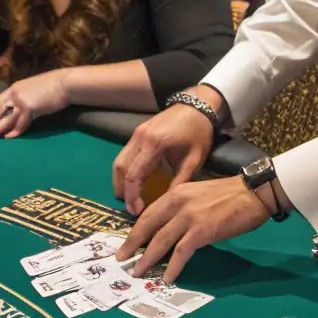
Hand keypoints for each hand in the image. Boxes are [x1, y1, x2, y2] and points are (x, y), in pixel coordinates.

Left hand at [0, 71, 70, 138]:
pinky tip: (8, 138)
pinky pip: (20, 122)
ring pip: (5, 118)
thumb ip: (23, 97)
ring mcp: (22, 101)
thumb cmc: (53, 86)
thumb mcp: (33, 89)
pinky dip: (14, 131)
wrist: (65, 83)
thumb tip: (17, 108)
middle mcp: (14, 94)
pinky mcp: (30, 108)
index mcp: (14, 88)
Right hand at [113, 97, 217, 215]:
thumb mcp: (194, 159)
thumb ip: (180, 181)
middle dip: (123, 191)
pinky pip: (125, 153)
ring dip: (120, 181)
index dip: (132, 196)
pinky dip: (124, 170)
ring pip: (119, 160)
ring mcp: (136, 133)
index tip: (137, 211)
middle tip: (130, 208)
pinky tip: (131, 182)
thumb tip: (166, 203)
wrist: (197, 106)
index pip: (135, 175)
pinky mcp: (137, 131)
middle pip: (121, 168)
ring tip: (128, 198)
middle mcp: (140, 138)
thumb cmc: (198, 133)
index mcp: (154, 145)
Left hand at [115, 176, 268, 282]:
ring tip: (138, 273)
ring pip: (160, 241)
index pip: (149, 213)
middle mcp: (178, 203)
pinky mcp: (202, 230)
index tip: (127, 243)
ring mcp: (189, 217)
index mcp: (177, 193)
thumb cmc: (231, 196)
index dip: (135, 230)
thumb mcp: (200, 196)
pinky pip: (181, 252)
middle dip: (132, 245)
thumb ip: (183, 209)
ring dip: (147, 259)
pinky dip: (173, 267)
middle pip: (148, 226)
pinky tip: (167, 278)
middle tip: (121, 259)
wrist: (254, 193)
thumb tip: (172, 230)